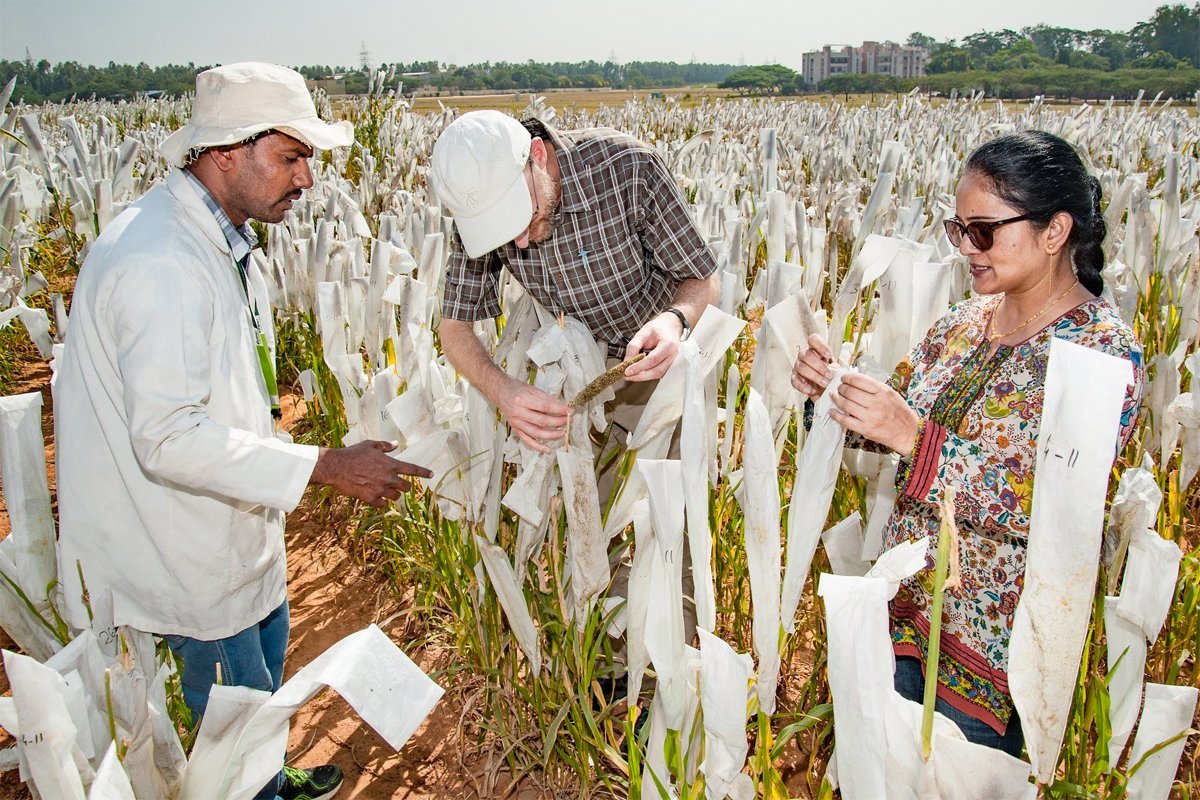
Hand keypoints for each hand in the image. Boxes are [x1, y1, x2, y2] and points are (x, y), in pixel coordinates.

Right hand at [310, 440, 432, 507]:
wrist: (336, 467)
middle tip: (397, 484)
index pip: (413, 469)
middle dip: (404, 486)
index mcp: (390, 464)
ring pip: (395, 497)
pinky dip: (381, 502)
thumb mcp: (370, 445)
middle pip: (406, 487)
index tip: (431, 474)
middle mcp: (388, 478)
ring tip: (384, 489)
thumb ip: (385, 446)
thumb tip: (395, 444)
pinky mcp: (370, 498)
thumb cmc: (352, 454)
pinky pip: (382, 505)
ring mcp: (380, 489)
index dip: (424, 472)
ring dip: (393, 494)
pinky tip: (376, 496)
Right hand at [497, 378, 569, 452]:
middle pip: (542, 421)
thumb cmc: (518, 390)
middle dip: (558, 422)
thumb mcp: (533, 389)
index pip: (545, 407)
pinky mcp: (515, 430)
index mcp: (523, 399)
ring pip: (536, 433)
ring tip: (562, 433)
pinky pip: (527, 440)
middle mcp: (518, 412)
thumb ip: (548, 399)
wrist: (501, 393)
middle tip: (568, 420)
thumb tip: (563, 407)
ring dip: (551, 435)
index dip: (559, 410)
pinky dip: (538, 447)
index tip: (569, 410)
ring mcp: (516, 423)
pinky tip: (547, 449)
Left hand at [622, 312, 683, 380]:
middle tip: (627, 376)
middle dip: (640, 376)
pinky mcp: (671, 365)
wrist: (671, 325)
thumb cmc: (659, 327)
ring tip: (632, 375)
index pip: (652, 360)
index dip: (639, 367)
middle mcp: (674, 355)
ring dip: (644, 377)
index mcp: (668, 344)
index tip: (627, 371)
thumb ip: (634, 345)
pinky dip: (649, 375)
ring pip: (659, 375)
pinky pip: (660, 373)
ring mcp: (674, 361)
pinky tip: (640, 372)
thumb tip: (626, 361)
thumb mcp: (644, 331)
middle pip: (657, 371)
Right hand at [791, 333, 833, 401]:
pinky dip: (803, 386)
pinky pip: (795, 380)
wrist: (824, 390)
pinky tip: (811, 390)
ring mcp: (798, 366)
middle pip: (807, 355)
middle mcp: (804, 356)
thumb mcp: (835, 369)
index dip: (820, 346)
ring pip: (801, 367)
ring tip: (825, 383)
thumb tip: (835, 370)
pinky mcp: (794, 378)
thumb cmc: (829, 376)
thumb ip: (834, 367)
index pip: (813, 339)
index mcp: (815, 350)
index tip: (829, 356)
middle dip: (820, 366)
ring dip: (814, 376)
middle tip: (829, 375)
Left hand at [829, 373, 920, 455]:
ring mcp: (870, 417)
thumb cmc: (900, 412)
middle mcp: (876, 403)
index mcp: (883, 392)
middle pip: (850, 392)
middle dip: (841, 388)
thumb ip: (875, 388)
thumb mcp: (891, 394)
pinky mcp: (865, 429)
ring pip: (846, 404)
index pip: (859, 380)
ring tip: (834, 396)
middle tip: (838, 388)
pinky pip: (845, 420)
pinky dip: (836, 415)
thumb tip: (855, 381)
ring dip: (836, 399)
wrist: (908, 432)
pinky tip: (833, 411)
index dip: (847, 377)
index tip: (843, 378)